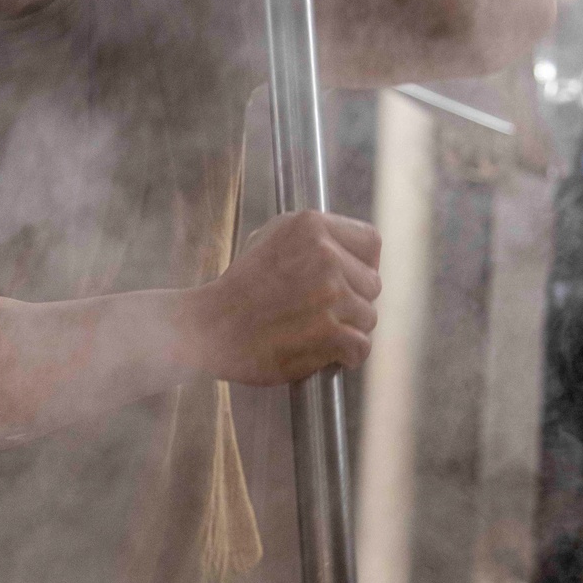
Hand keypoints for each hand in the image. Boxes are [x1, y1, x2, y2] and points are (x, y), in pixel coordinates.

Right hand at [190, 211, 381, 385]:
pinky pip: (361, 346)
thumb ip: (313, 239)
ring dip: (348, 330)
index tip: (350, 281)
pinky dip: (346, 356)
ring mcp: (329, 294)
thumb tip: (349, 251)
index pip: (370, 242)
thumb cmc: (239, 289)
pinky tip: (324, 353)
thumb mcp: (270, 239)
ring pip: (368, 317)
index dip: (363, 265)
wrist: (210, 328)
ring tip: (315, 333)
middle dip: (353, 302)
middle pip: (372, 284)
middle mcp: (324, 255)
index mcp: (311, 226)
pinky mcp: (329, 331)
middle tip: (322, 313)